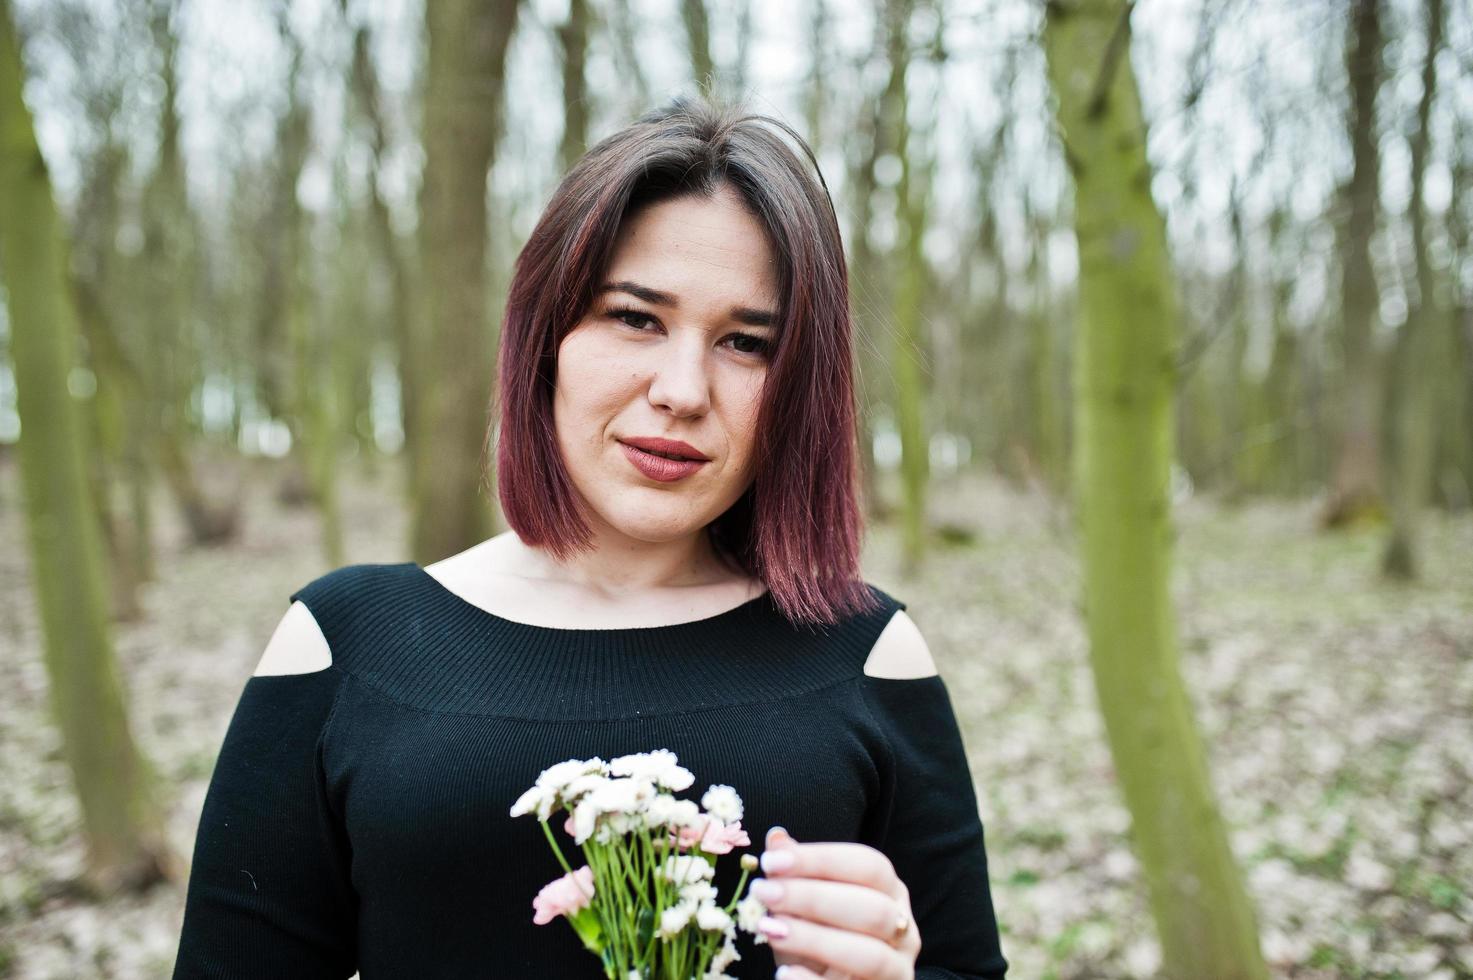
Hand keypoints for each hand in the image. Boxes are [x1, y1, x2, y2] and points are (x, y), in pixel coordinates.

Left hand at [751, 826, 919, 979]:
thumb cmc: (822, 941)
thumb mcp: (807, 907)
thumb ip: (797, 875)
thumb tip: (776, 838)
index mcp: (890, 892)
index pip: (869, 865)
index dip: (822, 860)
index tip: (772, 861)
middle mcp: (902, 928)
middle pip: (873, 908)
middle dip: (814, 898)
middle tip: (764, 893)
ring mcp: (897, 970)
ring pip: (870, 954)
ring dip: (815, 939)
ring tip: (769, 930)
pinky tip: (783, 972)